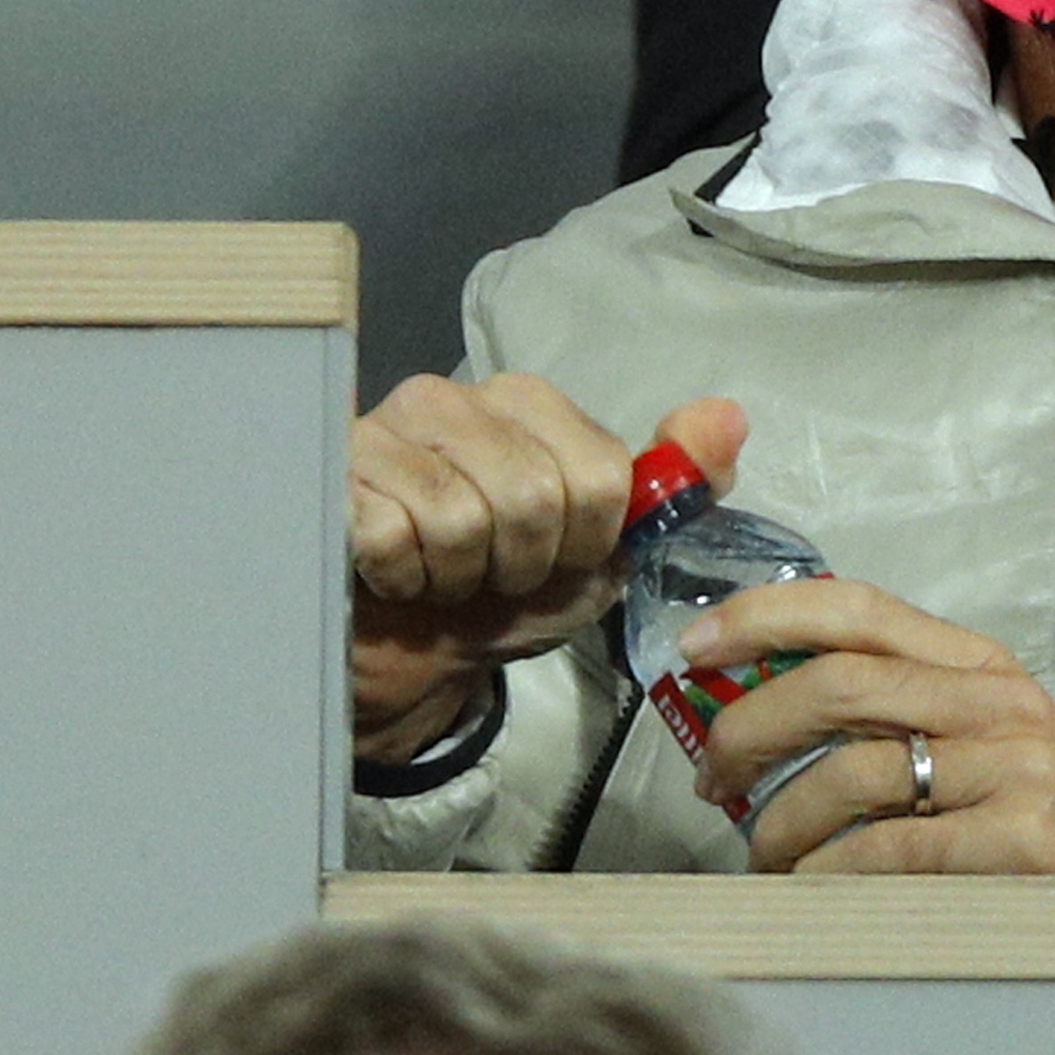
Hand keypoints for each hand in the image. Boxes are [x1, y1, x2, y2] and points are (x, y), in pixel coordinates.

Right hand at [347, 378, 744, 762]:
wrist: (413, 656)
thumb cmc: (507, 591)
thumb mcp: (608, 547)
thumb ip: (676, 479)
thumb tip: (728, 416)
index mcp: (527, 402)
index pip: (597, 474)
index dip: (586, 542)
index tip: (558, 557)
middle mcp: (451, 398)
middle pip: (532, 496)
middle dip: (524, 566)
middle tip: (494, 574)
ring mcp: (380, 432)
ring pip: (458, 518)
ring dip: (461, 578)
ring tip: (446, 575)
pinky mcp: (326, 478)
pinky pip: (387, 536)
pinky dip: (403, 579)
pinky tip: (394, 574)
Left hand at [681, 575, 1054, 877]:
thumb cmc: (1048, 820)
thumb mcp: (983, 740)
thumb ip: (895, 716)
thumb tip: (765, 717)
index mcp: (977, 665)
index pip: (859, 610)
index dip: (765, 616)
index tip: (696, 643)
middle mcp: (993, 701)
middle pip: (838, 684)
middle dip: (749, 728)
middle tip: (710, 774)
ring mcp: (1008, 765)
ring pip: (850, 772)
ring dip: (780, 823)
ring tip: (766, 856)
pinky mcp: (1014, 834)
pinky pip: (883, 848)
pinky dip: (827, 872)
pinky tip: (813, 887)